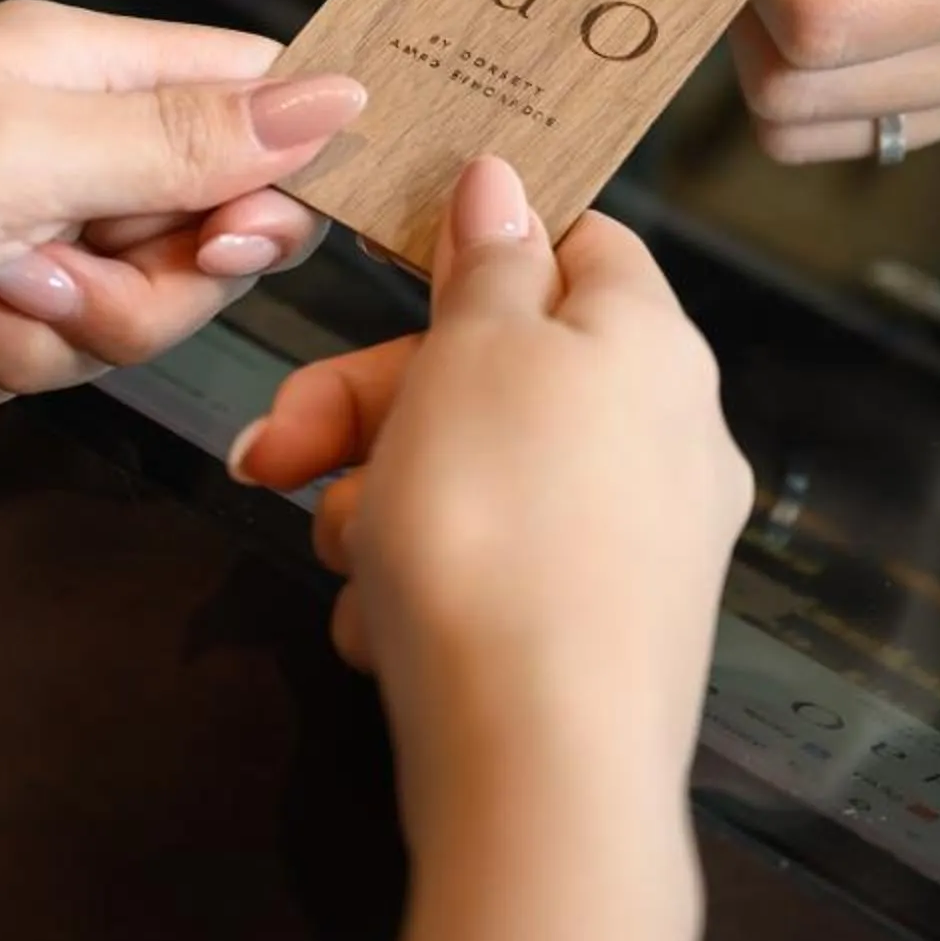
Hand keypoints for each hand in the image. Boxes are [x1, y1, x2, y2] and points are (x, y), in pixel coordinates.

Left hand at [0, 2, 357, 428]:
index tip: (228, 246)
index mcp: (71, 67)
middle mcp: (36, 136)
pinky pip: (9, 368)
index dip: (268, 189)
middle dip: (116, 300)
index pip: (250, 103)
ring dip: (19, 341)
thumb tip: (341, 96)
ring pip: (100, 324)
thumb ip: (188, 137)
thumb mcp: (23, 156)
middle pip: (185, 244)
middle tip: (21, 274)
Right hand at [233, 158, 751, 835]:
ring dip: (379, 503)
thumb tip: (505, 179)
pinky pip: (488, 575)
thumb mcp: (470, 353)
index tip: (383, 265)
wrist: (536, 761)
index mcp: (651, 344)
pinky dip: (421, 588)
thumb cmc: (496, 527)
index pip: (574, 243)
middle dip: (368, 406)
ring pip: (474, 478)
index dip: (476, 243)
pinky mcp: (599, 637)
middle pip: (495, 371)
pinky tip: (382, 629)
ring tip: (344, 558)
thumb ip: (486, 262)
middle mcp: (666, 437)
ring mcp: (638, 545)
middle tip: (273, 451)